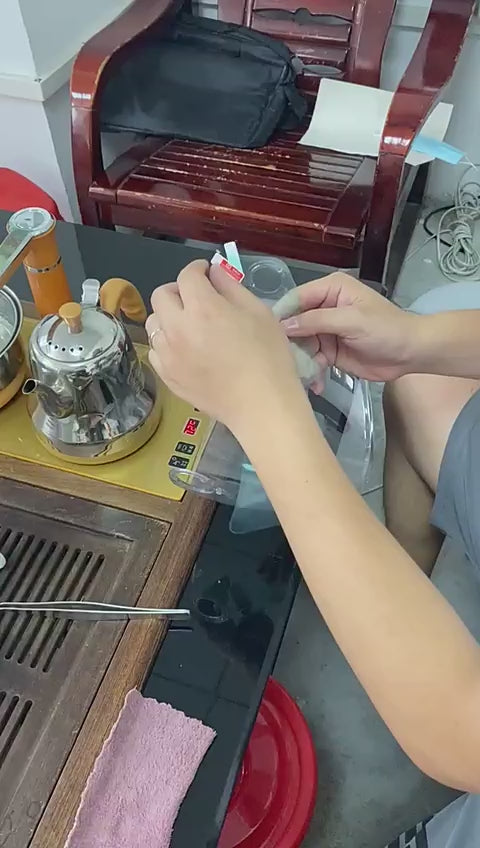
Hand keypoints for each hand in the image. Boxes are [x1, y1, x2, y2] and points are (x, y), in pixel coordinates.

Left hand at [145, 260, 309, 432]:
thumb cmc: (268, 356)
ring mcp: (168, 354)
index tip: (207, 273)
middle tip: (197, 298)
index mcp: (203, 307)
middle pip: (161, 295)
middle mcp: (177, 328)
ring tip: (189, 325)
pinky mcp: (167, 376)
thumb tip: (215, 273)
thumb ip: (232, 287)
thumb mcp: (258, 312)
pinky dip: (166, 343)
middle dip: (178, 290)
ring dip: (169, 317)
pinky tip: (185, 349)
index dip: (198, 269)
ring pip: (154, 323)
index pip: (187, 275)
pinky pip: (155, 350)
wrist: (260, 405)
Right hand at [279, 272, 416, 381]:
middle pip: (295, 323)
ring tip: (299, 376)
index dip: (283, 315)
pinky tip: (315, 385)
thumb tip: (284, 326)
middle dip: (289, 342)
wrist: (410, 353)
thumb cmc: (386, 329)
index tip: (269, 334)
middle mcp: (324, 308)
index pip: (297, 298)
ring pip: (301, 344)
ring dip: (300, 360)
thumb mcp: (352, 320)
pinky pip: (312, 360)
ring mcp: (326, 331)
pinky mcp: (330, 351)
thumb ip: (317, 321)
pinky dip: (312, 373)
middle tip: (284, 361)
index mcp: (330, 290)